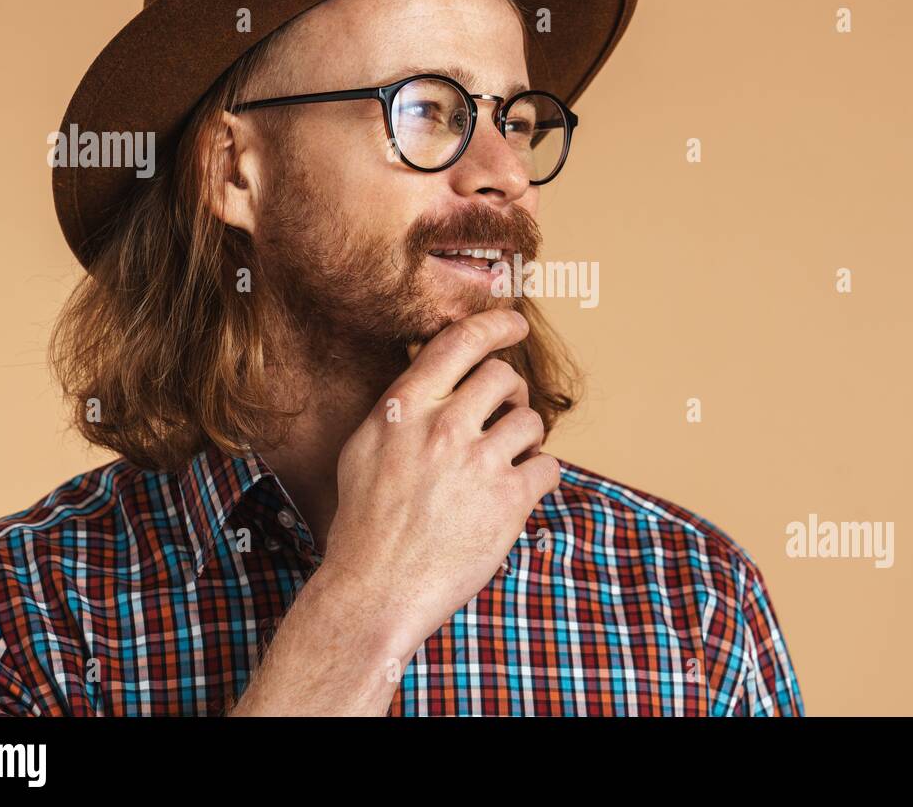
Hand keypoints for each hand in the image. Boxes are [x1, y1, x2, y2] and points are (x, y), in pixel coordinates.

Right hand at [326, 307, 559, 659]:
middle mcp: (443, 426)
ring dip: (526, 438)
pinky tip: (519, 492)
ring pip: (530, 420)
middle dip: (512, 392)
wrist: (375, 590)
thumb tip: (437, 374)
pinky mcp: (509, 501)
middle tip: (506, 414)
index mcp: (405, 408)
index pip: (460, 341)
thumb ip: (402, 407)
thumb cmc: (365, 522)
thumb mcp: (365, 447)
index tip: (514, 322)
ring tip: (508, 462)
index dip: (495, 324)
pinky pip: (548, 466)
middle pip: (504, 377)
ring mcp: (478, 463)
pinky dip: (539, 476)